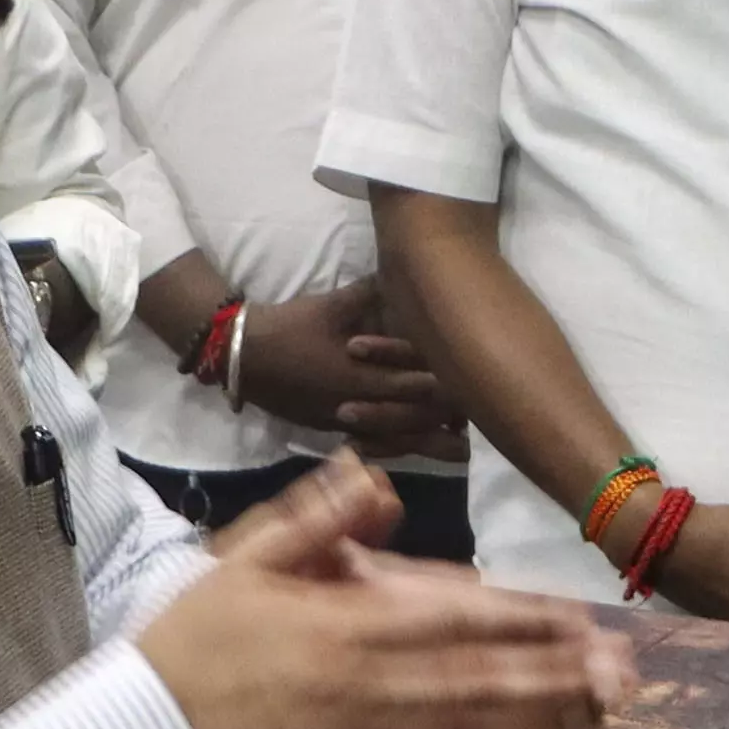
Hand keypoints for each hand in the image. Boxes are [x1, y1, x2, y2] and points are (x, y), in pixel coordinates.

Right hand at [137, 453, 633, 728]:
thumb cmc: (190, 641)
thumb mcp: (243, 558)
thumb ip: (315, 520)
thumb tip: (377, 481)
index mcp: (344, 623)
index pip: (453, 618)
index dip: (522, 621)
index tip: (579, 621)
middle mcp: (364, 685)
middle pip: (478, 681)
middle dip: (555, 681)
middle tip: (621, 678)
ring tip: (600, 724)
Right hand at [242, 279, 470, 460]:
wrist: (245, 356)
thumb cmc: (292, 327)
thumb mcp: (334, 305)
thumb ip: (373, 293)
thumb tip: (406, 273)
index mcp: (364, 374)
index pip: (417, 385)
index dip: (449, 388)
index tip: (478, 387)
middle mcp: (359, 404)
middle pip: (414, 418)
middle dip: (447, 421)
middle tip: (483, 421)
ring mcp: (345, 422)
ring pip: (396, 439)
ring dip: (429, 444)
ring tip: (462, 452)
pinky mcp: (332, 429)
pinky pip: (372, 446)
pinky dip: (397, 450)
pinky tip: (416, 455)